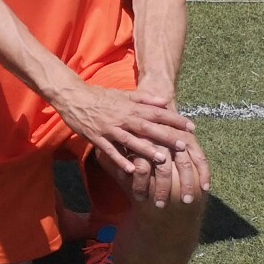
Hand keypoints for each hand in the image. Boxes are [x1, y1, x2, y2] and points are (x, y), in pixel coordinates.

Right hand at [55, 82, 196, 183]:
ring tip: (162, 159)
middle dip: (166, 136)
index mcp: (130, 107)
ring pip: (130, 140)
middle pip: (148, 128)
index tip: (192, 127)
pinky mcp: (96, 137)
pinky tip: (130, 170)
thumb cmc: (99, 95)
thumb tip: (164, 102)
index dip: (175, 119)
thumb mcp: (123, 94)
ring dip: (146, 150)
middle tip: (183, 145)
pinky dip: (119, 160)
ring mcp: (109, 128)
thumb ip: (144, 99)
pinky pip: (109, 150)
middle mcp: (122, 118)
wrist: (72, 96)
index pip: (157, 113)